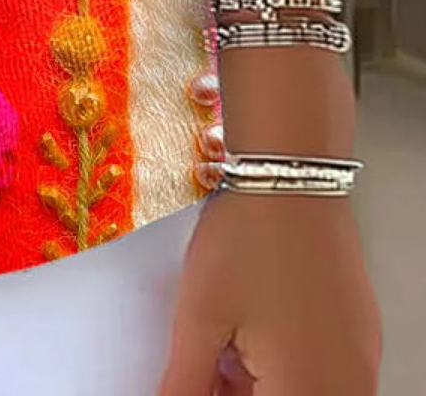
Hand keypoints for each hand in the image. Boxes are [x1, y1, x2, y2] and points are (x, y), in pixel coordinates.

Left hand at [159, 190, 379, 395]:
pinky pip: (325, 369)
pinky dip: (286, 364)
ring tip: (221, 345)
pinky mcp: (359, 329)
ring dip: (263, 384)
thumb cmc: (248, 237)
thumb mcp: (199, 318)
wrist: (288, 171)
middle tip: (203, 366)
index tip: (194, 383)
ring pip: (305, 390)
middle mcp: (347, 383)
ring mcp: (359, 355)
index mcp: (308, 391)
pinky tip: (251, 331)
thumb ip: (185, 382)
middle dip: (240, 394)